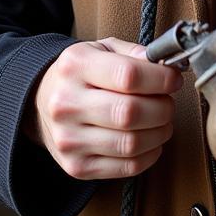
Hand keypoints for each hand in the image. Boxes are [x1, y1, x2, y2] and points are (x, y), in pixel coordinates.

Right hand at [28, 37, 182, 179]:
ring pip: (131, 143)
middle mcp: (67, 103)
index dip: (161, 79)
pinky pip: (127, 167)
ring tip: (161, 121)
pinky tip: (150, 140)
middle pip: (130, 113)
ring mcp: (69, 139)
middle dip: (163, 108)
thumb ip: (134, 53)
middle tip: (168, 102)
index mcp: (75, 66)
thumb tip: (165, 66)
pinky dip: (150, 155)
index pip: (128, 76)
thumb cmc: (81, 73)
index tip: (174, 79)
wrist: (42, 101)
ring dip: (159, 132)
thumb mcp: (102, 48)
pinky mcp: (77, 166)